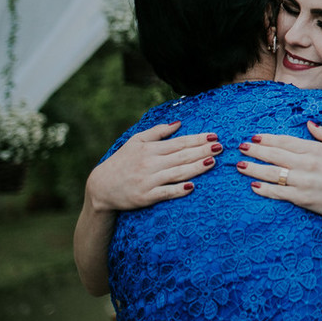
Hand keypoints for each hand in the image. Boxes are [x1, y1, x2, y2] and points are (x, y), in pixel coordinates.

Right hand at [86, 121, 219, 211]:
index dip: (197, 139)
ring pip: (176, 173)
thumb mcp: (135, 142)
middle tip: (220, 148)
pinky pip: (165, 192)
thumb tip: (178, 123)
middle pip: (181, 156)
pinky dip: (178, 190)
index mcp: (149, 149)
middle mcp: (150, 164)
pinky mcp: (145, 197)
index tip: (214, 136)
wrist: (100, 187)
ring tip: (212, 162)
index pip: (178, 143)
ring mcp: (148, 181)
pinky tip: (192, 186)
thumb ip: (156, 131)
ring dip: (195, 168)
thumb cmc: (121, 162)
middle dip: (202, 151)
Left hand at [237, 121, 321, 226]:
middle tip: (241, 147)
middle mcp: (306, 164)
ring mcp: (302, 182)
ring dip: (254, 168)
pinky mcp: (300, 198)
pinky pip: (278, 192)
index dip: (268, 139)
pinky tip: (253, 185)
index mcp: (315, 150)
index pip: (286, 141)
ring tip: (240, 165)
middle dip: (255, 151)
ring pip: (272, 173)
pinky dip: (265, 189)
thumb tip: (309, 123)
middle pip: (275, 155)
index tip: (254, 137)